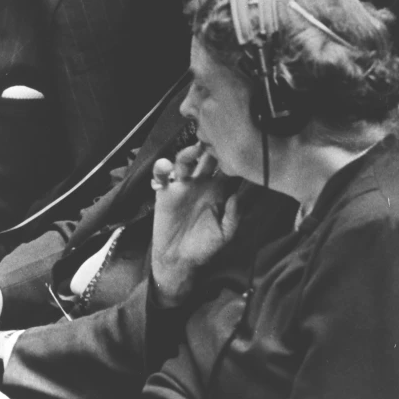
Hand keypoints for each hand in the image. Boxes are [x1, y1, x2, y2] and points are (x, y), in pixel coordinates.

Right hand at [151, 144, 238, 306]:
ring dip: (188, 153)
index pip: (226, 168)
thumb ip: (233, 216)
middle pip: (206, 159)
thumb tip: (238, 195)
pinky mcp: (165, 191)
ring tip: (194, 149)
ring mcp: (182, 186)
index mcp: (218, 191)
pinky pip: (161, 176)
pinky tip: (165, 167)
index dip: (230, 157)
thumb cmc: (204, 247)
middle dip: (210, 148)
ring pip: (185, 162)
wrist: (179, 259)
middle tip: (215, 139)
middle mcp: (201, 184)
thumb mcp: (224, 234)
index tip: (234, 148)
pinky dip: (161, 168)